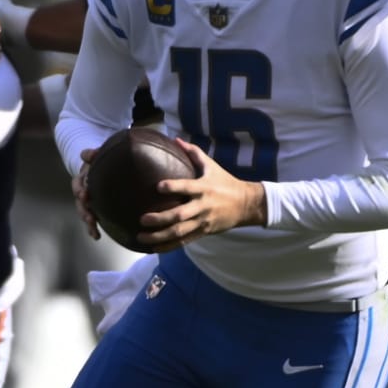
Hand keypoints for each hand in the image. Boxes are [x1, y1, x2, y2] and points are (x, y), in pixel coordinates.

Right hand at [73, 148, 100, 239]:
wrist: (101, 169)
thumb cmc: (99, 162)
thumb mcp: (95, 156)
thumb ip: (92, 154)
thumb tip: (90, 154)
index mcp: (81, 178)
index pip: (77, 184)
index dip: (79, 189)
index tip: (84, 194)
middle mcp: (82, 192)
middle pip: (79, 202)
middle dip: (84, 210)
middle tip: (89, 216)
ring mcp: (87, 203)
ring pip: (84, 213)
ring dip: (88, 221)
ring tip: (93, 227)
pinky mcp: (94, 210)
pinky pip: (92, 220)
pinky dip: (92, 229)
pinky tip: (96, 236)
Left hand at [135, 140, 266, 250]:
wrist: (246, 205)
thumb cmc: (225, 182)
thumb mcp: (212, 166)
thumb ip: (193, 153)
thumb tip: (175, 140)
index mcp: (204, 188)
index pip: (187, 187)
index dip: (173, 187)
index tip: (157, 186)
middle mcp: (202, 206)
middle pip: (179, 215)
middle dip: (160, 219)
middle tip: (142, 219)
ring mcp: (203, 221)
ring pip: (179, 232)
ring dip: (160, 236)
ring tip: (141, 237)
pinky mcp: (204, 232)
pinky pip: (184, 241)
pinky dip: (169, 246)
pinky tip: (154, 248)